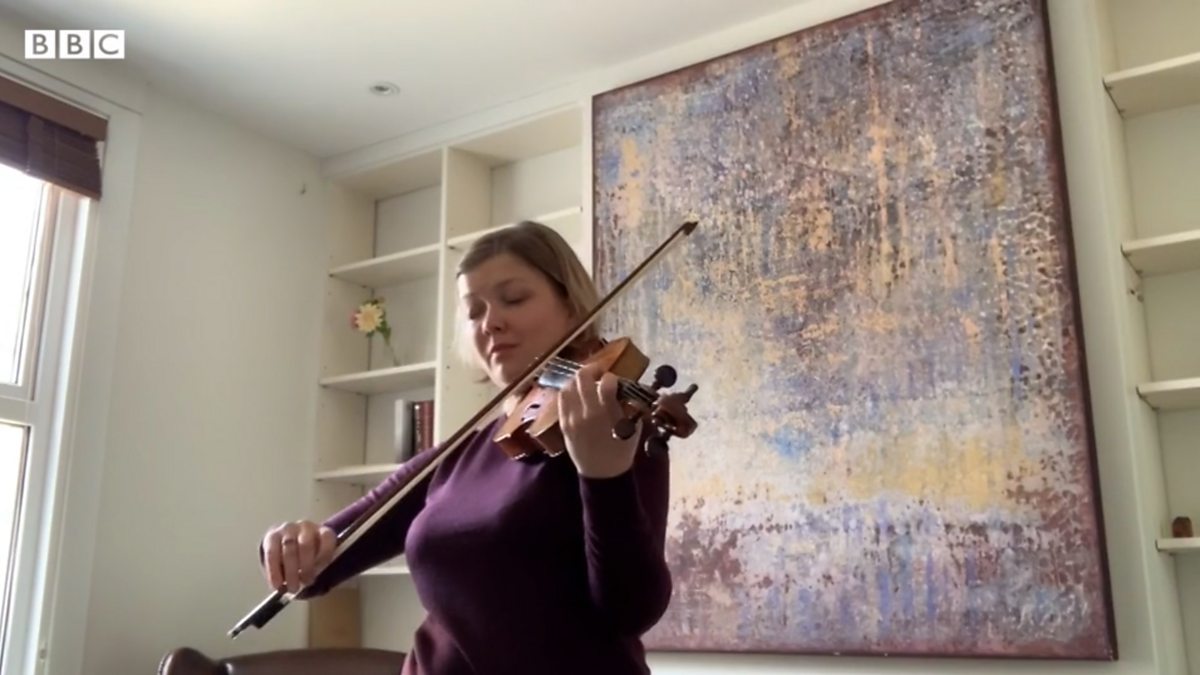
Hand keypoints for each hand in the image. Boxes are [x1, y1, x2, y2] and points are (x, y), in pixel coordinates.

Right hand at [261, 520, 336, 593]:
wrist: (286, 541)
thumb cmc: (307, 554)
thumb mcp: (318, 558)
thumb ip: (318, 566)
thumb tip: (310, 580)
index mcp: (322, 531)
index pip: (327, 538)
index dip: (324, 556)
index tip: (320, 572)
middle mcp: (306, 527)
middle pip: (306, 545)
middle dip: (306, 567)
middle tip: (305, 583)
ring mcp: (288, 529)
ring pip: (288, 549)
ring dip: (290, 571)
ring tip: (292, 587)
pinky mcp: (272, 536)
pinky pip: (272, 554)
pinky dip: (274, 572)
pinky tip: (277, 584)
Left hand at [558, 360, 640, 478]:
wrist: (602, 474)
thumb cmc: (621, 451)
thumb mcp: (632, 428)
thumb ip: (627, 405)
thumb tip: (622, 388)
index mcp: (606, 413)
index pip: (606, 382)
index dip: (611, 377)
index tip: (613, 380)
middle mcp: (586, 412)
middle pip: (583, 378)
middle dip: (593, 369)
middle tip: (599, 372)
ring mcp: (571, 418)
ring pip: (569, 386)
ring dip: (578, 380)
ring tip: (586, 383)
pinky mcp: (563, 423)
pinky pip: (561, 400)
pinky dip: (568, 392)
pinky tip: (576, 394)